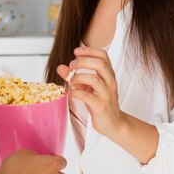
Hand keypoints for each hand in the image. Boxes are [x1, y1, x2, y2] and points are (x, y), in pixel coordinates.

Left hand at [60, 46, 158, 163]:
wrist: (114, 123)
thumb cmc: (100, 102)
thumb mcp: (87, 87)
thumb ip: (74, 76)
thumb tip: (60, 67)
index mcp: (108, 75)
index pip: (103, 56)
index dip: (89, 50)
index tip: (76, 51)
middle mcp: (110, 82)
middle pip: (100, 64)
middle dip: (83, 61)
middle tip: (71, 65)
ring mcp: (106, 95)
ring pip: (95, 79)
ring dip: (79, 77)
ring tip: (71, 80)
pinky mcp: (101, 107)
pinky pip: (88, 96)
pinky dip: (76, 93)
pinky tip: (72, 93)